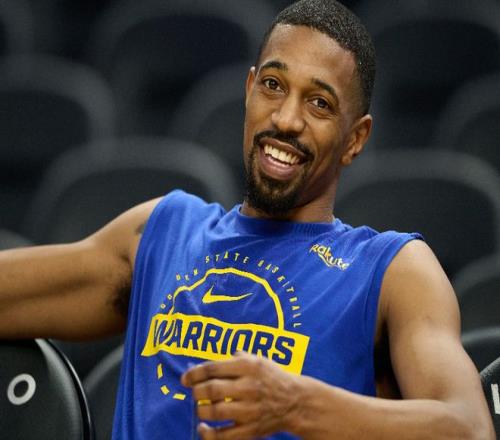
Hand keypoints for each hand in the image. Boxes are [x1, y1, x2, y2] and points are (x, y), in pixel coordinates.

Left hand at [181, 351, 301, 438]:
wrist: (296, 401)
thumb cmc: (272, 377)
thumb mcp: (257, 360)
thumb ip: (234, 359)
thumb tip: (207, 366)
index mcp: (249, 366)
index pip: (213, 368)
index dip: (194, 374)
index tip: (185, 379)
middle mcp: (249, 386)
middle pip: (211, 390)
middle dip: (197, 392)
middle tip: (195, 393)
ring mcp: (250, 410)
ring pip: (214, 412)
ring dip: (201, 410)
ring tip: (201, 407)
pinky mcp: (251, 429)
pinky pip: (223, 436)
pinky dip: (208, 434)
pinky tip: (203, 428)